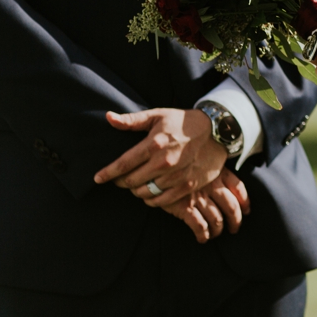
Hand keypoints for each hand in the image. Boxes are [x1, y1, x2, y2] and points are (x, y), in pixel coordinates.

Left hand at [93, 107, 226, 208]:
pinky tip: (152, 191)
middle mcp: (164, 161)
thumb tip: (108, 118)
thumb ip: (132, 121)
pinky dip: (151, 199)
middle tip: (121, 178)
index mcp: (155, 143)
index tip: (97, 178)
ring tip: (138, 183)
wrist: (220, 130)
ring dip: (137, 190)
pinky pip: (160, 201)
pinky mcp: (187, 185)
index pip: (123, 164)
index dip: (107, 173)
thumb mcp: (159, 115)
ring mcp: (176, 175)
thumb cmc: (185, 122)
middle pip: (131, 182)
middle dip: (121, 182)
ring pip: (144, 193)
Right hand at [165, 167, 250, 243]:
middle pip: (231, 207)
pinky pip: (200, 226)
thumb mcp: (203, 163)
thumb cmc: (182, 165)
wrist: (159, 168)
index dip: (245, 201)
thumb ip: (215, 172)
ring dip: (218, 230)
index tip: (246, 211)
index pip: (238, 188)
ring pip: (217, 219)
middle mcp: (212, 185)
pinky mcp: (185, 208)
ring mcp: (199, 197)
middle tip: (235, 229)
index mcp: (219, 172)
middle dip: (235, 220)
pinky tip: (203, 238)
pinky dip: (203, 234)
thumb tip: (227, 187)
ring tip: (216, 234)